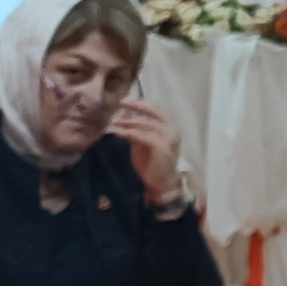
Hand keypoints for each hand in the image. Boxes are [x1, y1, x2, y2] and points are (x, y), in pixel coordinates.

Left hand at [111, 98, 191, 214]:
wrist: (162, 184)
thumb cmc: (152, 165)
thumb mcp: (143, 144)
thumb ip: (137, 131)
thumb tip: (124, 118)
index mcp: (170, 128)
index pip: (157, 110)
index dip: (142, 104)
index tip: (127, 101)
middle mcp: (172, 130)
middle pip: (153, 112)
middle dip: (136, 106)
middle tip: (121, 103)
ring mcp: (168, 138)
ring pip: (146, 123)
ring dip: (128, 122)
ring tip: (114, 121)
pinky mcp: (161, 147)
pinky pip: (142, 135)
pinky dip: (129, 132)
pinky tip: (118, 132)